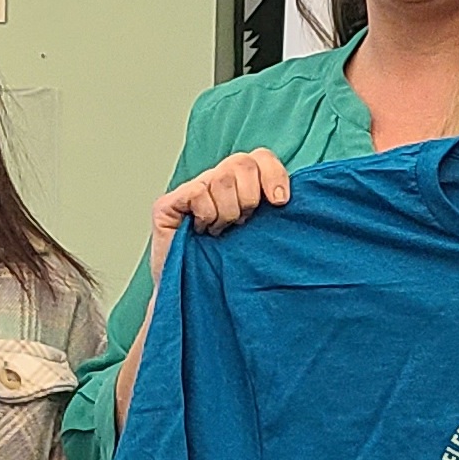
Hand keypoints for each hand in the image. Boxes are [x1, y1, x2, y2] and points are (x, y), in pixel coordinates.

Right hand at [144, 148, 290, 287]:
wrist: (198, 301)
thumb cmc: (230, 270)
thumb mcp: (262, 237)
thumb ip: (274, 213)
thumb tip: (292, 198)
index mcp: (240, 187)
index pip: (261, 157)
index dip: (273, 174)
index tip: (280, 203)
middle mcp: (214, 183)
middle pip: (242, 162)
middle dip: (249, 197)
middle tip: (241, 224)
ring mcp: (190, 191)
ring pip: (221, 177)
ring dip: (227, 213)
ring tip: (220, 232)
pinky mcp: (167, 203)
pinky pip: (198, 192)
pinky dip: (206, 215)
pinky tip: (201, 231)